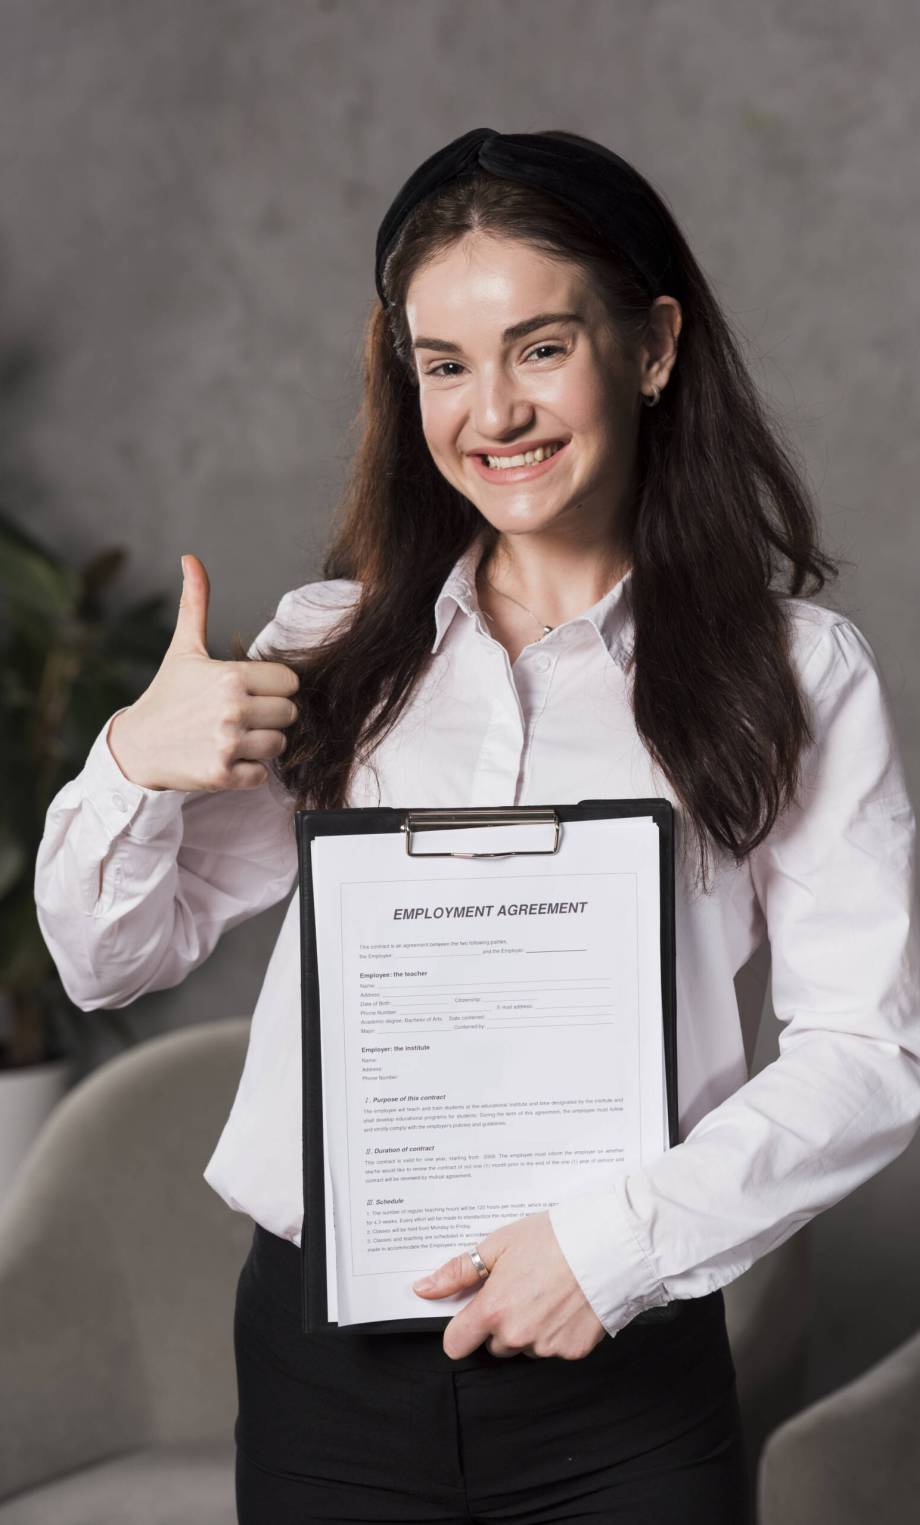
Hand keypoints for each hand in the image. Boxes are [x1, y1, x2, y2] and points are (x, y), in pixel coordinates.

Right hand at [107, 553, 300, 791]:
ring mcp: (227, 744)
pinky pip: (263, 775)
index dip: (274, 687)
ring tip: (235, 737)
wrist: (136, 747)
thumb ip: (196, 604)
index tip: (252, 691)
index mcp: (230, 677)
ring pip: (280, 745)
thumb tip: (191, 559)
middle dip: (271, 716)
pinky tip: (227, 758)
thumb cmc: (166, 696)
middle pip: (290, 714)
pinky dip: (249, 771)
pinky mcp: (223, 774)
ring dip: (262, 744)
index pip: (289, 682)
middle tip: (243, 716)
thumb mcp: (183, 650)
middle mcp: (232, 710)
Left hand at [411, 1210, 606, 1360]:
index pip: (456, 1344)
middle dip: (501, 1323)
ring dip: (529, 1328)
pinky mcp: (573, 1352)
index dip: (461, 1328)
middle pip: (493, 1344)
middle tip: (522, 1289)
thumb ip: (458, 1271)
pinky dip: (556, 1332)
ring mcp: (546, 1348)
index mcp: (493, 1310)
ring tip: (548, 1293)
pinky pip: (553, 1349)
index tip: (472, 1313)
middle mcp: (516, 1336)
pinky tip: (567, 1305)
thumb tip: (423, 1289)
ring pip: (524, 1347)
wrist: (607, 1246)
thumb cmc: (552, 1239)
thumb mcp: (499, 1245)